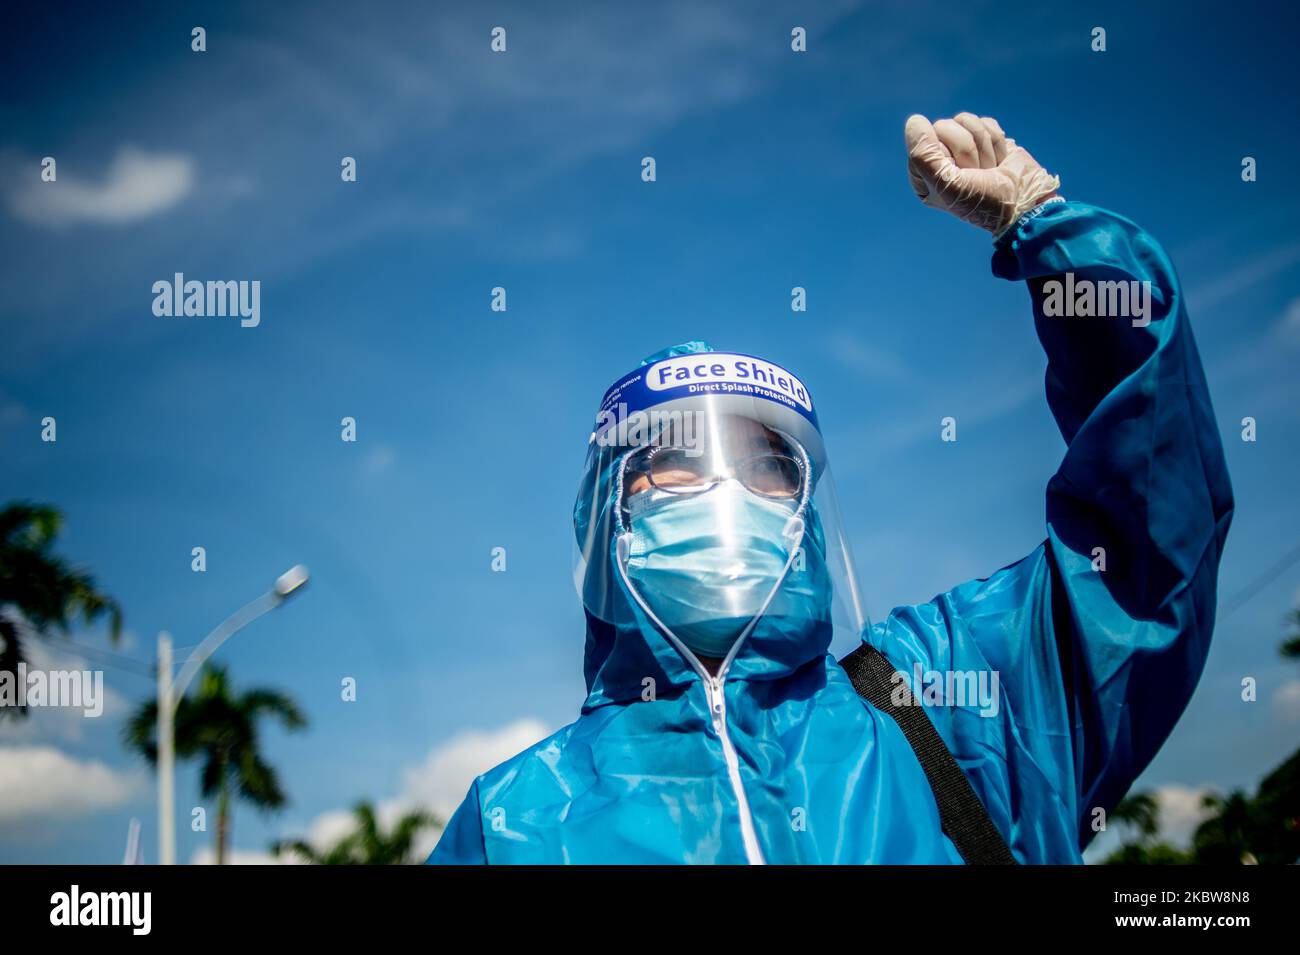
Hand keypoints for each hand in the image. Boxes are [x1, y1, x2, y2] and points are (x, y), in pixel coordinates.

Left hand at [905, 113, 1059, 236]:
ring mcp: (962, 148)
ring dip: (984, 146)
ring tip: (989, 169)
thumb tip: (915, 120)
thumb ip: (923, 154)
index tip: (958, 175)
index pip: (925, 140)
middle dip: (968, 150)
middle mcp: (939, 159)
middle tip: (976, 173)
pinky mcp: (984, 139)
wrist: (1023, 201)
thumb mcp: (947, 183)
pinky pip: (985, 122)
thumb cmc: (982, 200)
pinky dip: (997, 141)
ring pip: (967, 120)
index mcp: (922, 173)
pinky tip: (999, 160)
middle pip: (945, 125)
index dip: (947, 155)